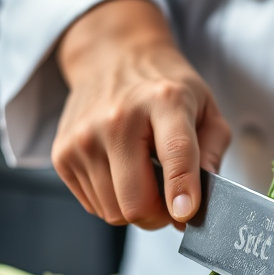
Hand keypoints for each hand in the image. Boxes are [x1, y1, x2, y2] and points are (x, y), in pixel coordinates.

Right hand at [53, 0, 230, 228]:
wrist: (112, 57)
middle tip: (169, 204)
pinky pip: (94, 206)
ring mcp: (84, 138)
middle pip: (136, 201)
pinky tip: (120, 172)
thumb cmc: (164, 87)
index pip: (174, 154)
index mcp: (164, 102)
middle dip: (159, 217)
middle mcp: (118, 119)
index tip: (185, 215)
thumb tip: (197, 204)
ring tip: (144, 178)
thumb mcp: (205, 107)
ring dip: (135, 208)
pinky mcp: (62, 155)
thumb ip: (211, 153)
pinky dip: (112, 200)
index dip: (181, 191)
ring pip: (114, 213)